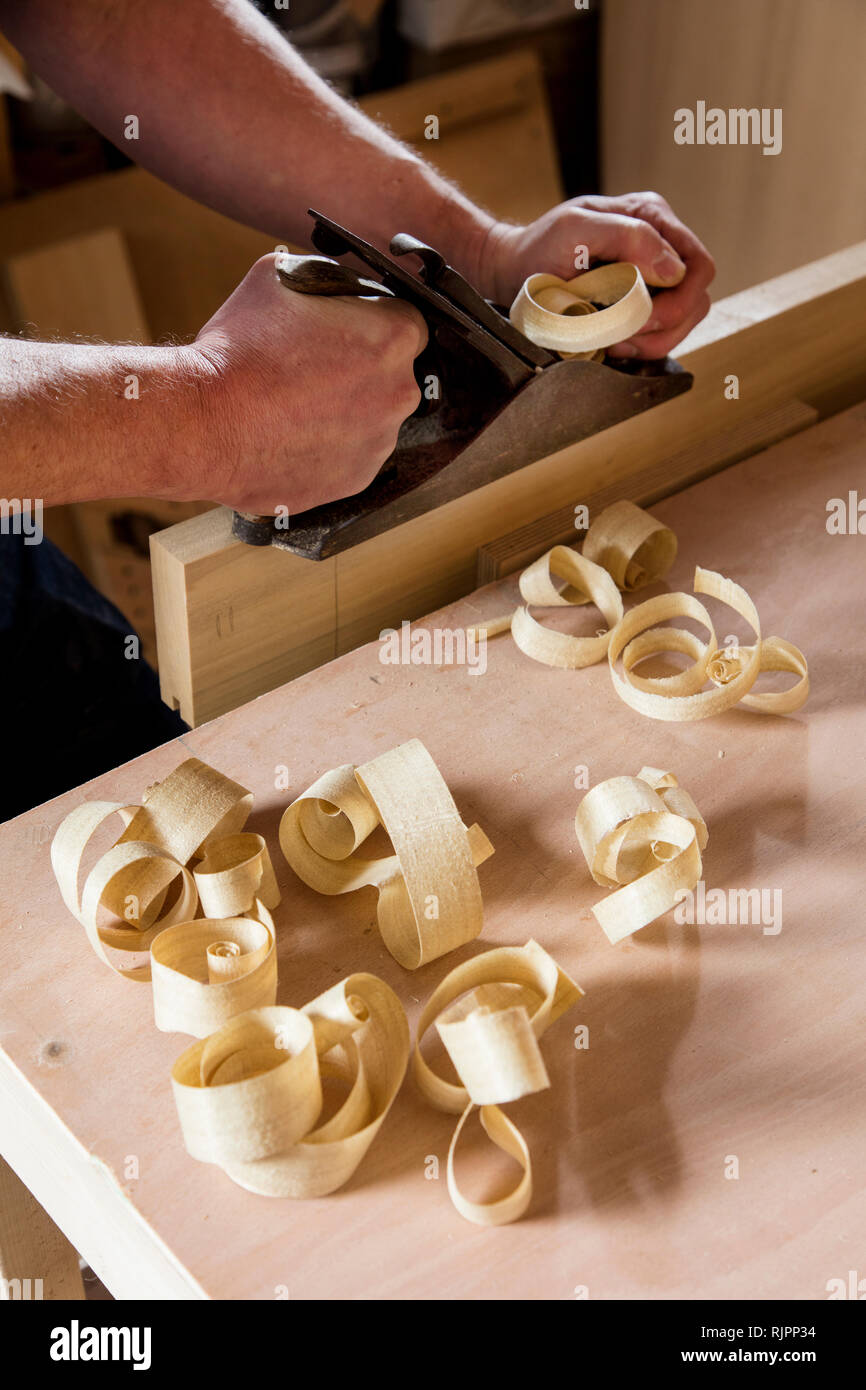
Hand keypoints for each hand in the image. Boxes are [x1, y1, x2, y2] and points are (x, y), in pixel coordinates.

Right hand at [187, 254, 427, 513]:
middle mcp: (400, 393)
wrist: (202, 423)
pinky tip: (291, 435)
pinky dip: (328, 448)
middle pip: (393, 374)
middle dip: (361, 368)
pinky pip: (350, 457)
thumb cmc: (238, 347)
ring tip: (293, 405)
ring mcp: (379, 444)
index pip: (406, 321)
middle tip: (312, 367)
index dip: (373, 321)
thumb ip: (326, 279)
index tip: (345, 328)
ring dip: (345, 410)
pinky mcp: (355, 481)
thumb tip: (337, 288)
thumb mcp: (279, 276)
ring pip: (372, 419)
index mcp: (395, 336)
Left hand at [483, 191, 714, 358]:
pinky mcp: (638, 304)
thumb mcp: (576, 229)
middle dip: (666, 325)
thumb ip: (627, 236)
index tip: (642, 315)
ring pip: (683, 322)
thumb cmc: (539, 247)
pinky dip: (642, 345)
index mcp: (651, 218)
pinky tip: (616, 341)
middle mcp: (659, 245)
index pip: (698, 265)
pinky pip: (661, 333)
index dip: (680, 299)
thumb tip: (674, 268)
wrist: (513, 271)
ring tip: (618, 340)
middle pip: (696, 298)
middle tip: (627, 335)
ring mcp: (651, 277)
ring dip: (654, 340)